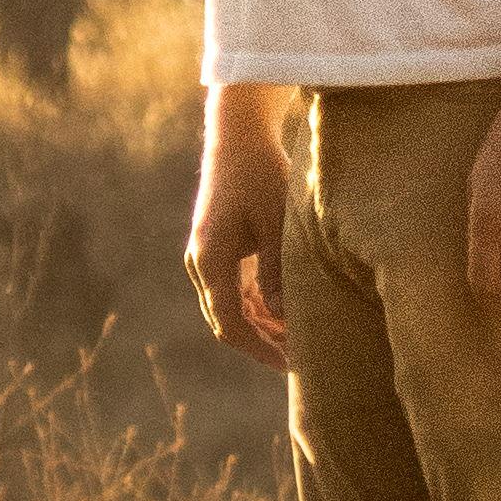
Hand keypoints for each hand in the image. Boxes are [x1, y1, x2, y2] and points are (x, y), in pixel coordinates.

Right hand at [187, 115, 293, 359]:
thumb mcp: (275, 223)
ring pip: (230, 306)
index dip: (260, 349)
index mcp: (210, 260)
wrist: (238, 135)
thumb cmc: (260, 174)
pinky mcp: (216, 246)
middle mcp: (201, 262)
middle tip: (300, 358)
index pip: (230, 323)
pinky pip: (233, 288)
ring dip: (260, 324)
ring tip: (297, 338)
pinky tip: (284, 311)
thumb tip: (282, 317)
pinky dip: (256, 304)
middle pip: (226, 319)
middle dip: (261, 342)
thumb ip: (277, 271)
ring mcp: (206, 254)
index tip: (291, 365)